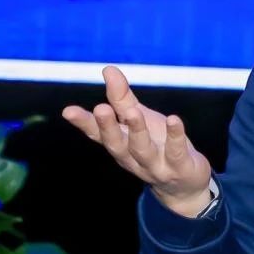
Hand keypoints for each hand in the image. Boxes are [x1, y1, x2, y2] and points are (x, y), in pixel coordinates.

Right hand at [62, 65, 213, 217]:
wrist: (184, 185)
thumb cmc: (157, 145)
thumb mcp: (139, 119)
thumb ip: (122, 98)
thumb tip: (108, 69)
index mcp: (121, 144)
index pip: (98, 134)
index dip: (83, 123)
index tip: (68, 111)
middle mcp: (133, 158)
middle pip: (117, 144)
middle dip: (108, 127)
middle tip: (101, 108)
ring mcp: (155, 165)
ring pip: (143, 150)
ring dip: (137, 131)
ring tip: (133, 112)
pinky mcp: (179, 167)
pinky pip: (176, 152)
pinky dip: (175, 136)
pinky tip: (174, 119)